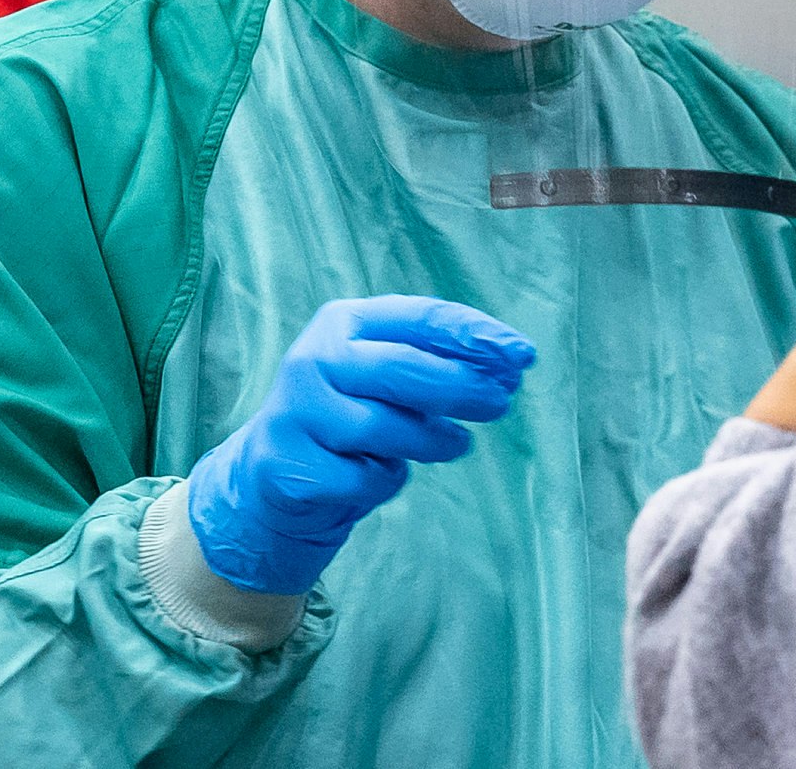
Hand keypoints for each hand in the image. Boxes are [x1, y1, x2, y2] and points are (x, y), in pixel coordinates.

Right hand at [184, 296, 535, 594]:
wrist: (273, 474)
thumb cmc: (349, 415)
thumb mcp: (384, 376)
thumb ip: (435, 363)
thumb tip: (507, 364)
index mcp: (342, 322)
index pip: (419, 316)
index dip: (475, 334)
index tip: (523, 355)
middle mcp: (312, 358)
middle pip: (400, 368)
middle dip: (460, 386)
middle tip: (501, 402)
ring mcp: (296, 412)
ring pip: (382, 426)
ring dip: (431, 439)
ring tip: (455, 443)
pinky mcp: (289, 465)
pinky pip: (363, 476)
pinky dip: (387, 479)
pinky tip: (384, 472)